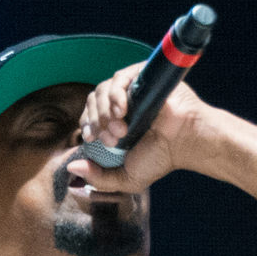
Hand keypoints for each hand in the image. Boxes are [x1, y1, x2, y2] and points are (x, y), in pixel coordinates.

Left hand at [72, 60, 212, 193]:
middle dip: (96, 122)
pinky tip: (122, 110)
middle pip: (92, 102)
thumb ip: (98, 178)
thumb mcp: (125, 178)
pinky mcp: (141, 77)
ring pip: (101, 90)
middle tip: (112, 138)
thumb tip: (71, 168)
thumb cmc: (160, 159)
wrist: (185, 142)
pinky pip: (118, 78)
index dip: (87, 127)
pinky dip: (115, 94)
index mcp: (113, 124)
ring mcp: (130, 90)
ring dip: (104, 111)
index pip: (87, 117)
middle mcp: (120, 105)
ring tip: (121, 128)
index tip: (96, 140)